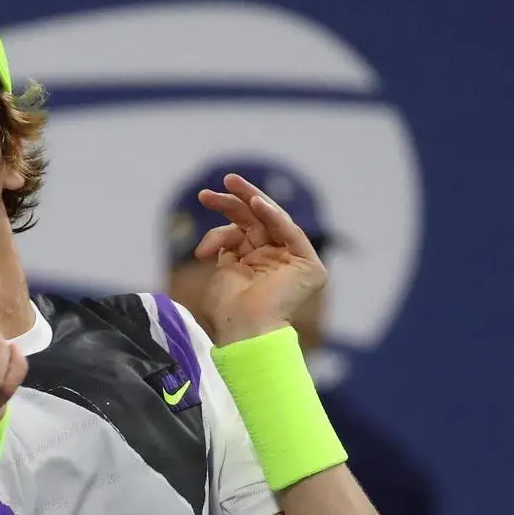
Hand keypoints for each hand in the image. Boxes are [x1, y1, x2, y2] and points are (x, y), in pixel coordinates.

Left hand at [193, 173, 327, 345]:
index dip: (224, 214)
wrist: (244, 331)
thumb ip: (228, 245)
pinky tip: (256, 204)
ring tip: (229, 185)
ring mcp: (294, 263)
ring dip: (251, 200)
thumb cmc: (229, 311)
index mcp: (256, 263)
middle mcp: (277, 261)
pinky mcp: (309, 267)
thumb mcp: (224, 268)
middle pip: (258, 221)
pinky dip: (274, 217)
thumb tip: (225, 230)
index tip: (204, 198)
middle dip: (237, 200)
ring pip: (274, 221)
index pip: (242, 229)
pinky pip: (291, 233)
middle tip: (220, 183)